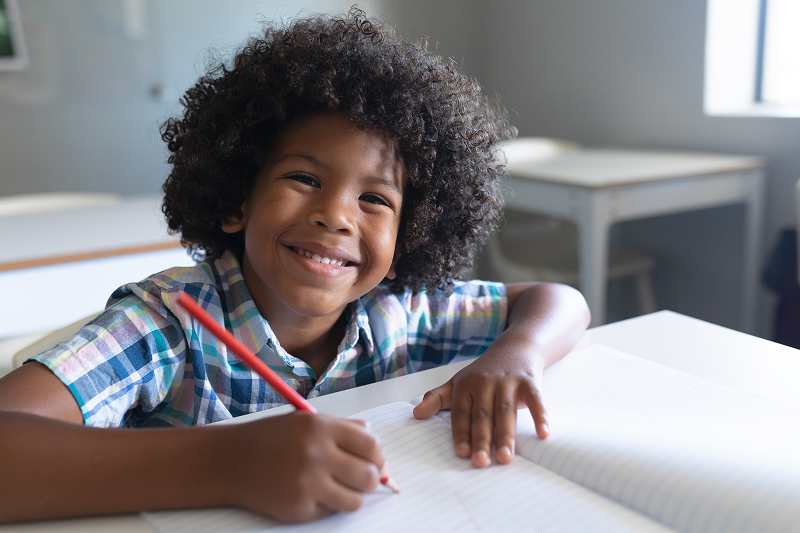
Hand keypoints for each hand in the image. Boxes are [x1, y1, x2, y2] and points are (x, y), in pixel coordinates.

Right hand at [222, 412, 386, 521]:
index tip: (375, 461)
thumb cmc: (271, 438)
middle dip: (371, 478)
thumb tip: (376, 450)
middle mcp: (315, 454)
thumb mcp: (305, 421)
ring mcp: (306, 483)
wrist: (229, 461)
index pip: (371, 445)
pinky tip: (312, 492)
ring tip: (338, 487)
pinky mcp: (297, 508)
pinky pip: (330, 512)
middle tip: (362, 478)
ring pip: (355, 500)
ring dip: (352, 495)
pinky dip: (327, 504)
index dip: (378, 456)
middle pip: (368, 476)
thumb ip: (343, 428)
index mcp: (320, 427)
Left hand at [412, 336, 547, 467]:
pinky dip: (540, 416)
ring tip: (505, 458)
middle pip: (483, 415)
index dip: (461, 433)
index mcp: (465, 385)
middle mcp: (485, 382)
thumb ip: (437, 399)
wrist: (515, 348)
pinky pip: (536, 400)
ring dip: (506, 435)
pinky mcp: (529, 382)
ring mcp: (508, 381)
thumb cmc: (483, 373)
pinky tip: (543, 434)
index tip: (462, 453)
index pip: (462, 413)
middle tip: (481, 463)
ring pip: (506, 411)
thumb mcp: (458, 382)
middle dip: (482, 440)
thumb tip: (415, 414)